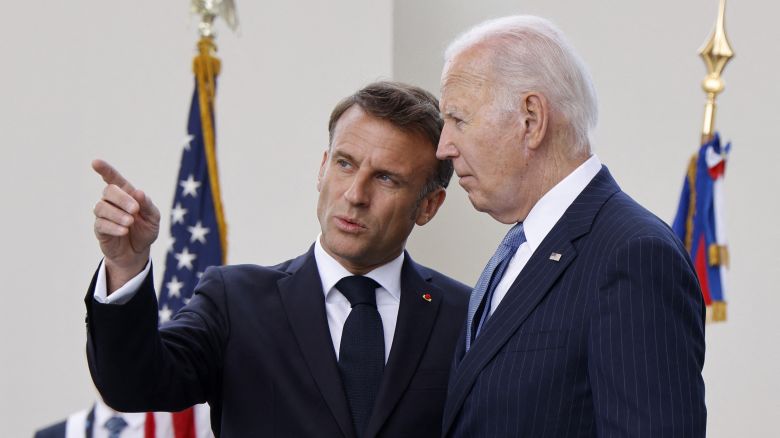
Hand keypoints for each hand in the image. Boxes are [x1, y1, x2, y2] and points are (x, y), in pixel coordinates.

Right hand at [92, 159, 160, 291]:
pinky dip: (113, 226)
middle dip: (121, 198)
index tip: (95, 162)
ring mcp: (104, 215)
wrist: (138, 252)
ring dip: (117, 214)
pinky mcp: (100, 229)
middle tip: (135, 209)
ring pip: (101, 207)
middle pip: (108, 191)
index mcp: (126, 195)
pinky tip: (124, 231)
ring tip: (130, 222)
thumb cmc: (145, 230)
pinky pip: (101, 224)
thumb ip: (148, 205)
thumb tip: (139, 193)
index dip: (105, 170)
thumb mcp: (153, 218)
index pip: (113, 179)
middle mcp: (112, 202)